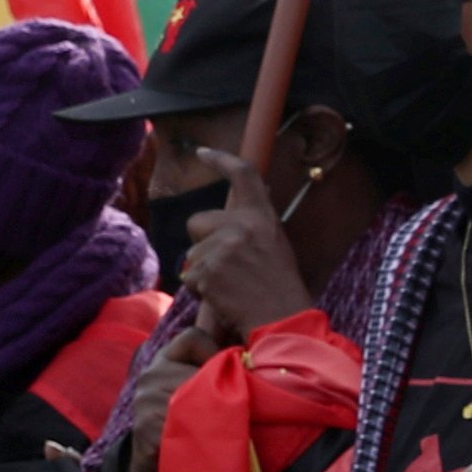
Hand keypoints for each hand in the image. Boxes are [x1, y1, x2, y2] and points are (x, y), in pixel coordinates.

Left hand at [179, 155, 312, 337]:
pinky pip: (189, 278)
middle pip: (197, 222)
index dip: (220, 159)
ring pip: (191, 254)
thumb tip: (226, 220)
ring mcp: (222, 247)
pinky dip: (200, 290)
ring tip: (230, 287)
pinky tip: (223, 298)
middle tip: (227, 268)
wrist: (282, 320)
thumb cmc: (280, 288)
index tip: (202, 151)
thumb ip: (250, 227)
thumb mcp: (274, 244)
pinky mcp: (207, 271)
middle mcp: (240, 225)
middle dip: (202, 243)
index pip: (242, 174)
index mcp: (261, 216)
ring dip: (203, 272)